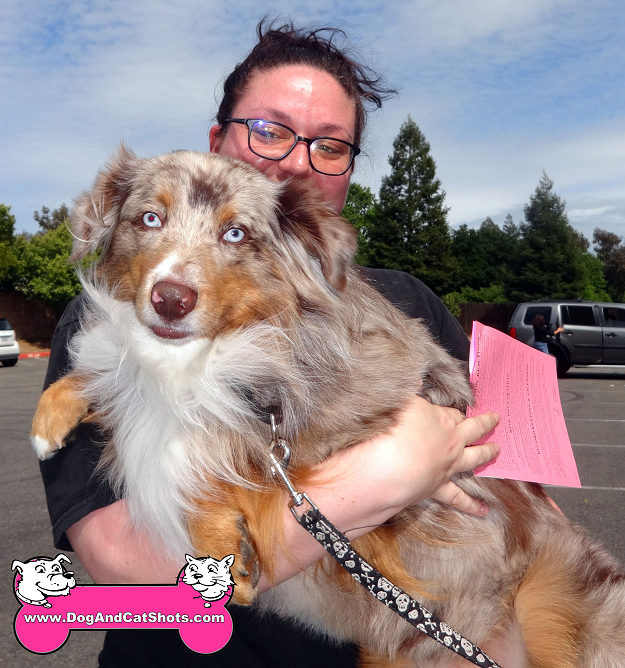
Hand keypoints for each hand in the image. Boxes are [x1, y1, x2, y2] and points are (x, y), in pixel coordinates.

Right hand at [333, 395, 499, 517]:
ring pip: (474, 459)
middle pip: (473, 431)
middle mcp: (450, 442)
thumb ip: (408, 392)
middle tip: (496, 419)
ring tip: (498, 451)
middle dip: (485, 424)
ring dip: (487, 454)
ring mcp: (448, 465)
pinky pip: (459, 498)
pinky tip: (484, 511)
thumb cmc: (393, 430)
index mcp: (442, 420)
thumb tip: (414, 380)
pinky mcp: (440, 487)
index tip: (462, 409)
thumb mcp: (400, 402)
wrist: (391, 466)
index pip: (454, 413)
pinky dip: (472, 504)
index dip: (458, 411)